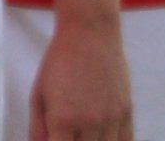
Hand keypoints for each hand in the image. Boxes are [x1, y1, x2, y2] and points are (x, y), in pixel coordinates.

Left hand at [29, 15, 132, 140]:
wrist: (89, 34)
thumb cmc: (58, 62)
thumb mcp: (38, 94)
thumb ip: (37, 128)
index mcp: (62, 121)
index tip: (54, 139)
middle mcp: (89, 124)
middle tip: (66, 133)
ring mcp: (111, 120)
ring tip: (82, 133)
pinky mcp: (127, 113)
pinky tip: (102, 138)